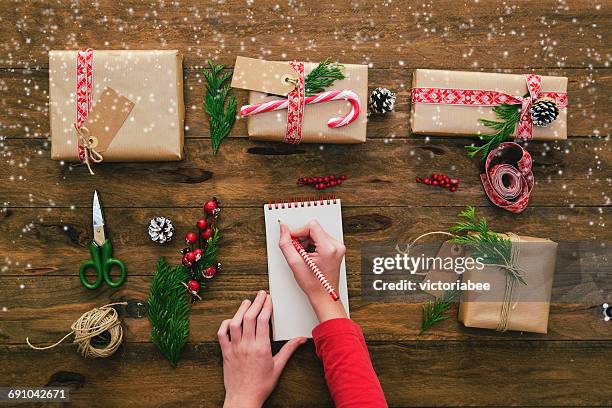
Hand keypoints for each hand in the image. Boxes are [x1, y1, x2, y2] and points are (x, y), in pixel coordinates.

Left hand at [219, 290, 306, 407]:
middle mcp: (247, 345)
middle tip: (260, 294)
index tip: (269, 298)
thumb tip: (301, 339)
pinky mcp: (225, 353)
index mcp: (261, 348)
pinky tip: (231, 320)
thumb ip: (289, 350)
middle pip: (249, 317)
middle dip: (256, 303)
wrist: (243, 398)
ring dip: (240, 310)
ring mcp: (234, 348)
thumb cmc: (261, 385)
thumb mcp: (278, 367)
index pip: (263, 320)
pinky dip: (225, 325)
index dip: (266, 306)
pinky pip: (222, 335)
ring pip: (235, 323)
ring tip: (247, 302)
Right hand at [279, 220, 347, 322]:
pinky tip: (309, 257)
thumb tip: (283, 229)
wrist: (323, 295)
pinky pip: (321, 240)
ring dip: (307, 243)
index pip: (311, 226)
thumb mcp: (295, 263)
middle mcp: (336, 246)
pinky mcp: (336, 249)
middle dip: (302, 239)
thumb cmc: (313, 284)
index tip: (292, 240)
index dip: (298, 232)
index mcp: (329, 248)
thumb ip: (286, 243)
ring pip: (316, 234)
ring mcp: (337, 247)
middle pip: (314, 229)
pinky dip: (312, 246)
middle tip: (298, 253)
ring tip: (304, 257)